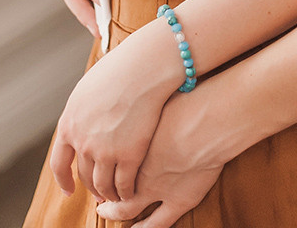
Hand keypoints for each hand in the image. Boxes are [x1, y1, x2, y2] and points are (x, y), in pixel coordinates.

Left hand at [50, 19, 182, 203]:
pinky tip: (131, 191)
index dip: (63, 180)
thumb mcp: (86, 90)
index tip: (69, 190)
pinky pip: (124, 184)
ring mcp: (105, 150)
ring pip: (104, 185)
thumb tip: (79, 125)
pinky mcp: (129, 155)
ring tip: (117, 196)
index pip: (58, 163)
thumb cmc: (119, 70)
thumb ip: (80, 113)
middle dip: (92, 188)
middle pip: (85, 176)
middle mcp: (83, 141)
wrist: (143, 67)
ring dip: (109, 193)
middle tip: (101, 193)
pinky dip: (127, 192)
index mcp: (69, 124)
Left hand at [95, 90, 224, 225]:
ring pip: (124, 208)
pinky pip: (154, 224)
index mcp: (120, 142)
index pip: (95, 155)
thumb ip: (134, 95)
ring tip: (109, 209)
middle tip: (95, 192)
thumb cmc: (184, 97)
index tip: (88, 161)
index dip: (89, 162)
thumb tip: (127, 82)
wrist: (207, 117)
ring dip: (114, 209)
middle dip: (98, 189)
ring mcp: (152, 188)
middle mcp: (133, 169)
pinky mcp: (177, 200)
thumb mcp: (147, 89)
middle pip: (102, 184)